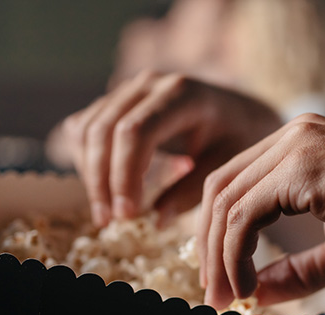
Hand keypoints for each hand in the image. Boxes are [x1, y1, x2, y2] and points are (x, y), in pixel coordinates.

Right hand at [62, 71, 281, 226]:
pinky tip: (105, 189)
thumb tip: (156, 219)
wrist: (240, 112)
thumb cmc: (238, 139)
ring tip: (108, 213)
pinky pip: (84, 128)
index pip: (135, 132)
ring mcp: (129, 88)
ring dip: (90, 174)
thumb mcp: (226, 166)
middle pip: (104, 130)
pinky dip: (86, 160)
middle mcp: (149, 84)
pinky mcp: (116, 100)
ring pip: (87, 128)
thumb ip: (192, 191)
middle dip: (101, 180)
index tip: (126, 215)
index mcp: (182, 94)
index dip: (124, 176)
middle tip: (109, 221)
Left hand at [198, 113, 324, 307]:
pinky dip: (234, 255)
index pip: (237, 184)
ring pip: (225, 202)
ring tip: (226, 300)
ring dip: (217, 258)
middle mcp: (292, 135)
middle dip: (207, 247)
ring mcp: (296, 146)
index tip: (224, 280)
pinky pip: (244, 214)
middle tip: (213, 296)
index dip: (219, 235)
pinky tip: (245, 287)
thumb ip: (297, 270)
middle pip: (219, 188)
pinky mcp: (302, 168)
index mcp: (301, 144)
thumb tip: (255, 295)